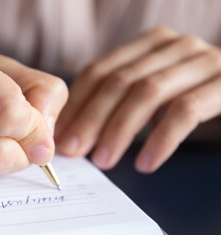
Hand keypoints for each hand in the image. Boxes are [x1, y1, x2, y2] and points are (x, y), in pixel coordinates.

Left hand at [56, 27, 220, 172]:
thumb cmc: (193, 94)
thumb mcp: (153, 91)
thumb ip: (120, 102)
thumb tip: (73, 135)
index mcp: (149, 44)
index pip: (99, 70)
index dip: (75, 105)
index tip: (59, 135)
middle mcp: (174, 46)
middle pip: (119, 81)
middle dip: (90, 119)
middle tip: (73, 151)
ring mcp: (202, 61)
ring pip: (147, 93)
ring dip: (118, 131)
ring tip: (103, 160)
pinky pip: (185, 112)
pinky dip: (160, 140)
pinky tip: (145, 164)